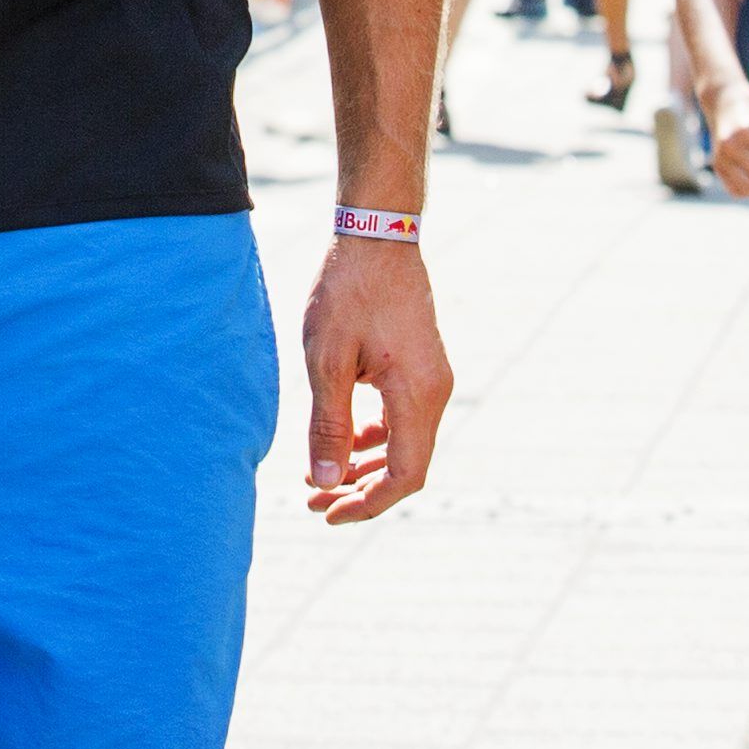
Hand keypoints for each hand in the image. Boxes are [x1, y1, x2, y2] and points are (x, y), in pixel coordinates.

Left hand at [297, 234, 450, 522]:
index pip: (404, 475)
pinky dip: (373, 438)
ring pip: (404, 444)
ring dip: (364, 466)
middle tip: (314, 503)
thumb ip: (328, 425)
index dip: (367, 504)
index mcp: (417, 394)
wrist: (377, 236)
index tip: (326, 512)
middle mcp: (434, 392)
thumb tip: (325, 482)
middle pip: (407, 466)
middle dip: (360, 491)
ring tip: (321, 479)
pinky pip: (402, 419)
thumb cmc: (347, 292)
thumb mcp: (326, 361)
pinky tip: (343, 439)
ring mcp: (431, 379)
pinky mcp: (421, 367)